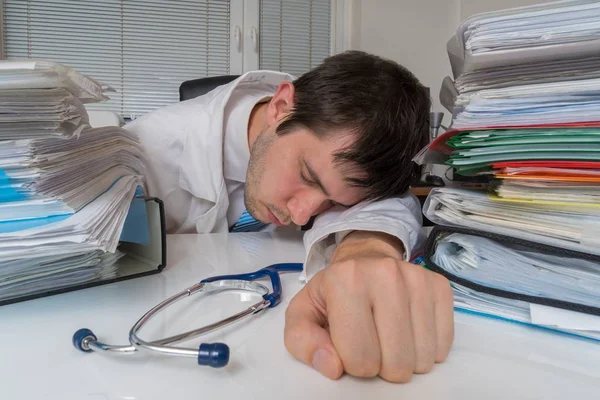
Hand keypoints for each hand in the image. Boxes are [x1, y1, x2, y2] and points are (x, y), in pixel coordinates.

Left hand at [284, 231, 453, 381]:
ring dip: (405, 360)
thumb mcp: (302, 314)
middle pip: (396, 364)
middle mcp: (384, 274)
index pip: (358, 359)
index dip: (351, 362)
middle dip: (381, 366)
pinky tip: (408, 331)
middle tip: (370, 342)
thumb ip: (302, 342)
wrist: (364, 260)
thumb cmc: (332, 293)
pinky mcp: (439, 287)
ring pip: (422, 359)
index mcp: (344, 281)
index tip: (347, 342)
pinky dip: (426, 349)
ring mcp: (417, 279)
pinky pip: (443, 346)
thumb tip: (332, 367)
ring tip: (387, 337)